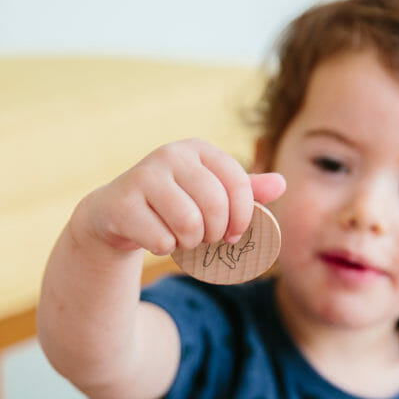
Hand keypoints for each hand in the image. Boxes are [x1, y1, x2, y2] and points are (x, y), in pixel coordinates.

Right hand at [72, 139, 285, 255]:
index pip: (238, 183)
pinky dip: (165, 248)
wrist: (117, 213)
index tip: (235, 233)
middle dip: (214, 232)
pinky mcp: (123, 202)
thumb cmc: (174, 204)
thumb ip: (245, 191)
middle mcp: (171, 155)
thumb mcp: (211, 193)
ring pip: (188, 224)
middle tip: (204, 237)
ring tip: (180, 237)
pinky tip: (155, 237)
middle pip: (214, 205)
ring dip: (189, 242)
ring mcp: (144, 176)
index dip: (242, 216)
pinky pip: (162, 240)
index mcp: (199, 150)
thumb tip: (281, 183)